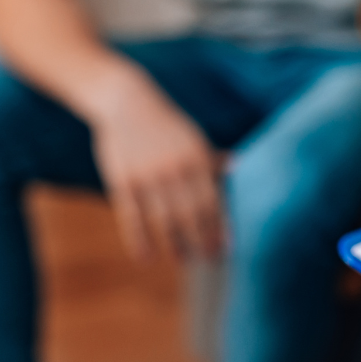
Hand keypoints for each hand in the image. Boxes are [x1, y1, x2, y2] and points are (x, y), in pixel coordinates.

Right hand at [83, 67, 225, 262]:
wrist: (126, 102)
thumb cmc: (165, 122)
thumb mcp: (192, 136)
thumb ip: (212, 156)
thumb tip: (238, 166)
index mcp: (196, 156)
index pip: (212, 200)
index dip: (220, 226)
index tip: (227, 247)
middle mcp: (174, 168)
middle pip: (191, 214)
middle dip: (202, 239)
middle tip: (209, 259)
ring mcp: (147, 176)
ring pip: (164, 219)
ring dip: (175, 244)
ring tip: (184, 259)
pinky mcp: (122, 181)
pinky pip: (131, 217)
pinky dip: (139, 240)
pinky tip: (146, 258)